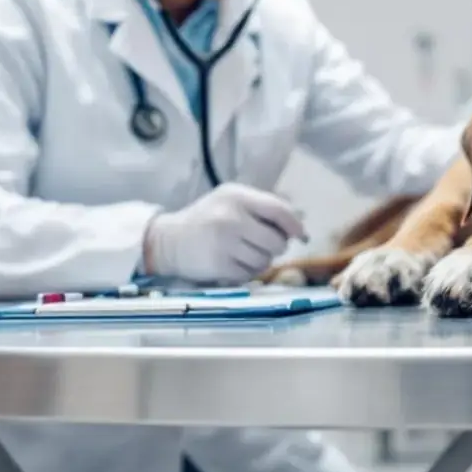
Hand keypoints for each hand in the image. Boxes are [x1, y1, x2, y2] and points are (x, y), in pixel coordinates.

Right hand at [143, 184, 305, 283]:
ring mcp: (224, 243)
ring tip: (247, 254)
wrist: (169, 240)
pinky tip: (236, 264)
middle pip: (276, 241)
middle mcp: (231, 217)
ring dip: (262, 261)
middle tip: (266, 246)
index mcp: (237, 196)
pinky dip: (248, 272)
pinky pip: (250, 274)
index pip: (278, 210)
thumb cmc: (206, 219)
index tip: (301, 235)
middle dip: (277, 247)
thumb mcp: (230, 201)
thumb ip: (261, 207)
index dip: (295, 225)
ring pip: (265, 260)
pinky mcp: (219, 265)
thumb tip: (298, 223)